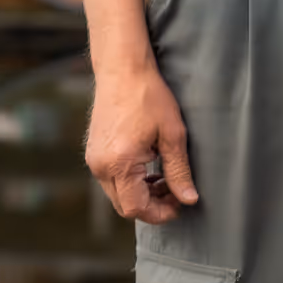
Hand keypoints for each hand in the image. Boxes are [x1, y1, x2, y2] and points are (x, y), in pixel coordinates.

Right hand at [86, 63, 197, 222]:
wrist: (122, 70)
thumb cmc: (149, 96)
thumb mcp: (173, 134)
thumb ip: (179, 171)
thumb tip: (189, 199)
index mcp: (120, 163)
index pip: (137, 208)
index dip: (160, 213)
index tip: (180, 203)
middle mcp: (100, 166)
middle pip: (125, 207)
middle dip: (152, 206)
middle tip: (176, 191)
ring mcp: (93, 160)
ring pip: (118, 195)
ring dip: (142, 194)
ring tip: (165, 177)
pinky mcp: (93, 152)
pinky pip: (111, 180)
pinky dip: (131, 182)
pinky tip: (149, 167)